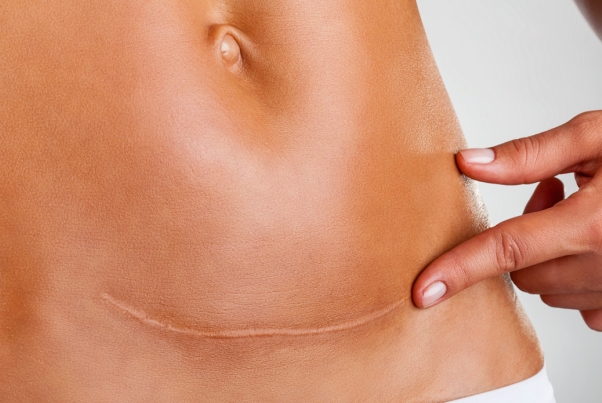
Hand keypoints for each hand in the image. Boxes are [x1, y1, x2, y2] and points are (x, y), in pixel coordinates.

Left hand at [412, 111, 601, 330]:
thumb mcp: (598, 138)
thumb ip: (529, 154)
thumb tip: (468, 164)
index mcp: (594, 224)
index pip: (506, 250)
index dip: (459, 269)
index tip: (423, 291)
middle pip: (522, 272)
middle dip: (519, 241)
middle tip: (551, 197)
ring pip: (548, 289)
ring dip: (548, 257)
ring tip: (579, 214)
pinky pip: (581, 305)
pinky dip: (574, 279)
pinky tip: (596, 246)